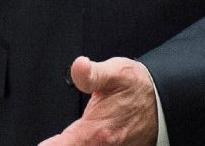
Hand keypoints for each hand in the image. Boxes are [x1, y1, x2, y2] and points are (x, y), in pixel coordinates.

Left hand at [38, 57, 158, 145]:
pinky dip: (84, 145)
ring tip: (59, 140)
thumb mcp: (115, 73)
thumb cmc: (137, 88)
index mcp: (95, 133)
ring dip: (72, 144)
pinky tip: (76, 140)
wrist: (164, 101)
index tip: (41, 143)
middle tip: (49, 140)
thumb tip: (79, 66)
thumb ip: (92, 74)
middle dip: (57, 145)